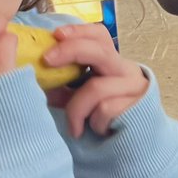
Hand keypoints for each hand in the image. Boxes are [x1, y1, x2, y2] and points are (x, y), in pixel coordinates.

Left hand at [42, 22, 147, 137]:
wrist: (138, 146)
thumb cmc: (106, 121)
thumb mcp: (81, 99)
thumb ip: (64, 87)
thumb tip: (38, 76)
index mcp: (112, 63)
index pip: (99, 36)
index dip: (78, 31)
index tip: (56, 34)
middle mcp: (126, 70)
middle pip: (100, 51)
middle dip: (70, 51)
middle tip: (47, 60)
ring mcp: (135, 87)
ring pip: (96, 87)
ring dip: (77, 109)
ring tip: (75, 127)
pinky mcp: (139, 106)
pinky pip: (105, 110)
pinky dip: (94, 124)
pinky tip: (99, 132)